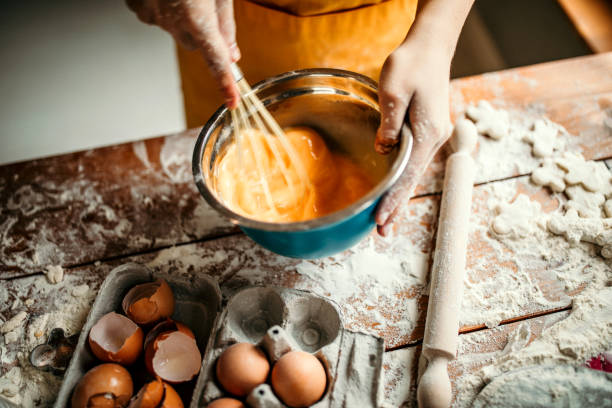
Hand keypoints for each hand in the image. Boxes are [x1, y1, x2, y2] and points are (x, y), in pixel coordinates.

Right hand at [126, 0, 240, 106]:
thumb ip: (225, 23)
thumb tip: (231, 53)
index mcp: (196, 16)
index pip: (216, 59)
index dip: (225, 82)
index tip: (232, 100)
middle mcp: (170, 20)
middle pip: (197, 44)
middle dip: (205, 34)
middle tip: (205, 7)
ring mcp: (150, 14)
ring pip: (175, 30)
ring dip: (183, 19)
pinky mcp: (136, 6)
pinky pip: (156, 17)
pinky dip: (164, 9)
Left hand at [374, 39, 451, 235]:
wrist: (429, 47)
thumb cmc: (410, 64)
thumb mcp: (394, 91)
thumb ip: (390, 125)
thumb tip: (384, 151)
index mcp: (427, 133)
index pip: (407, 176)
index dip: (393, 199)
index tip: (380, 219)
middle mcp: (434, 139)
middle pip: (412, 181)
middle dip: (397, 207)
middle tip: (382, 234)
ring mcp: (432, 136)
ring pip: (413, 175)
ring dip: (399, 197)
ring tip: (386, 221)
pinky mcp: (426, 131)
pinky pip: (412, 163)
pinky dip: (402, 181)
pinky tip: (394, 191)